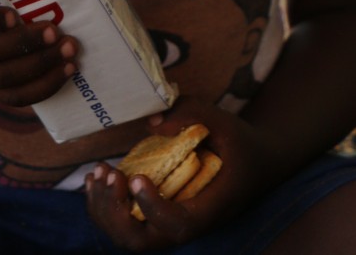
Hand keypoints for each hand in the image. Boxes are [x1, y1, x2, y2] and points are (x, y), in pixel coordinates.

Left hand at [86, 100, 285, 249]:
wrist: (257, 163)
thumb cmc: (239, 142)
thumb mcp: (222, 120)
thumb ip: (189, 114)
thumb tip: (151, 123)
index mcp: (210, 207)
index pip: (178, 226)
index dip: (152, 208)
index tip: (136, 177)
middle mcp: (189, 224)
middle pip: (144, 242)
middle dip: (117, 213)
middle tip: (111, 174)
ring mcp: (171, 223)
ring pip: (130, 238)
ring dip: (106, 209)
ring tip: (99, 172)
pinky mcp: (159, 214)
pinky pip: (127, 224)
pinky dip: (106, 206)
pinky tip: (97, 178)